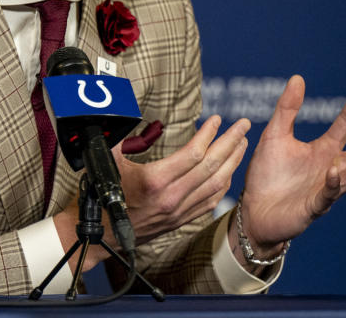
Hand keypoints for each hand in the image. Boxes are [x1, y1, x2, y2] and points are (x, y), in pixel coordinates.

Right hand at [115, 115, 250, 243]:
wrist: (102, 235)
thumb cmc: (101, 195)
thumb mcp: (109, 162)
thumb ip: (123, 137)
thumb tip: (126, 111)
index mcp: (154, 180)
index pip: (193, 154)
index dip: (209, 134)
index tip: (218, 119)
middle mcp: (171, 197)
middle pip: (211, 166)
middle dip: (231, 143)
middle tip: (244, 125)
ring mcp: (179, 210)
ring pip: (216, 185)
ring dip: (233, 162)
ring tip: (242, 143)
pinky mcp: (181, 220)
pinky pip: (211, 201)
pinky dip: (224, 184)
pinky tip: (230, 170)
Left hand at [236, 75, 345, 256]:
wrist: (253, 211)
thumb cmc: (267, 175)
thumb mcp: (275, 136)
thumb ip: (287, 109)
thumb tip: (298, 77)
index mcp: (324, 150)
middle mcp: (332, 168)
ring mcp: (326, 188)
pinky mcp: (314, 207)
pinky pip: (329, 196)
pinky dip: (334, 184)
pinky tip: (334, 170)